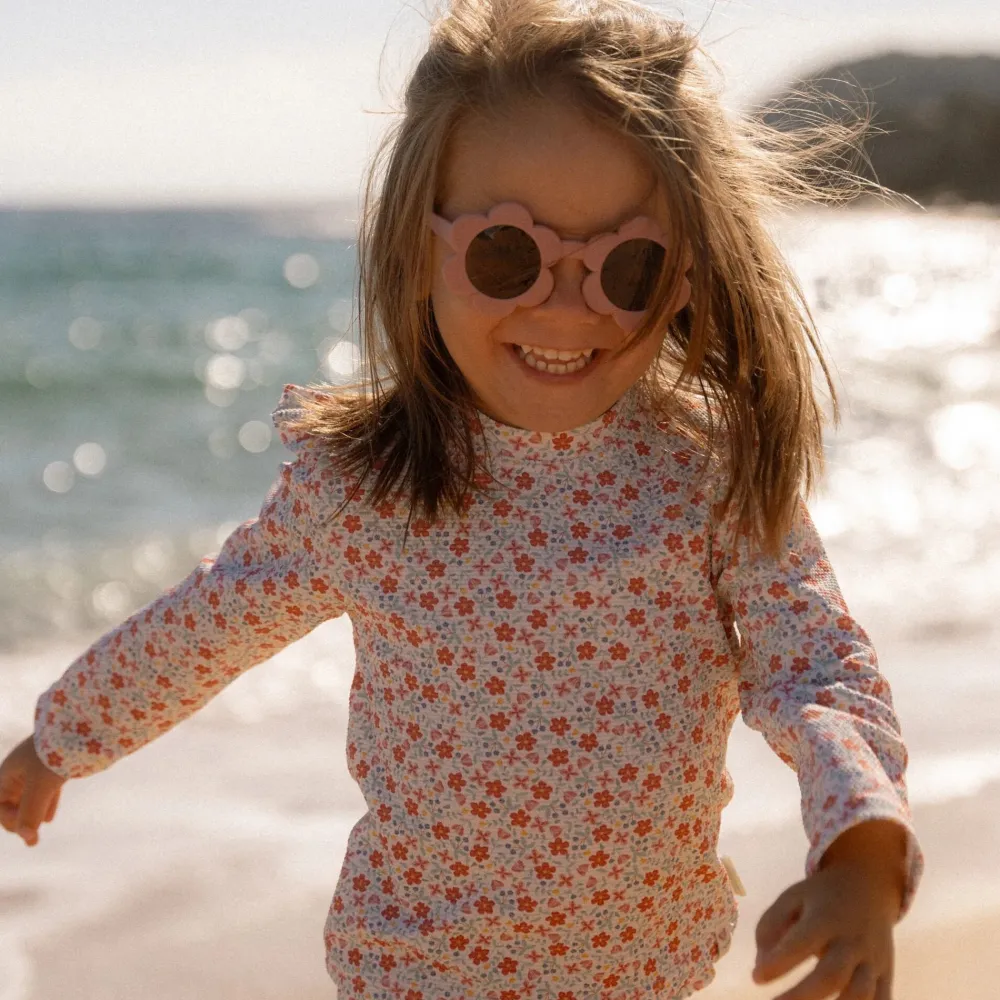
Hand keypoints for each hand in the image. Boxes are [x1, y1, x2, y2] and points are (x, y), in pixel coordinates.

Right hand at [0, 735, 66, 846]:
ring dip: (32, 813)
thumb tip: (28, 839)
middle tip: (32, 837)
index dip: (8, 819)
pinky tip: (48, 818)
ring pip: (29, 795)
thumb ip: (31, 812)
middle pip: (12, 800)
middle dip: (19, 819)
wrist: (83, 724)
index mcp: (9, 771)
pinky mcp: (55, 765)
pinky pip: (44, 788)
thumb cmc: (56, 753)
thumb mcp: (42, 784)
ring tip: (37, 830)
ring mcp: (38, 766)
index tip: (27, 829)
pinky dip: (45, 803)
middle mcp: (20, 768)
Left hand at [751, 857, 900, 999]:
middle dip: (802, 997)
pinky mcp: (887, 975)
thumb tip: (761, 968)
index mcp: (825, 917)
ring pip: (860, 994)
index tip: (756, 977)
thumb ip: (770, 927)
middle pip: (832, 975)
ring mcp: (873, 960)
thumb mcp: (791, 898)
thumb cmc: (821, 897)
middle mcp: (852, 940)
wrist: (868, 886)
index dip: (779, 963)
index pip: (801, 942)